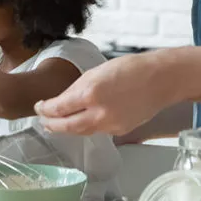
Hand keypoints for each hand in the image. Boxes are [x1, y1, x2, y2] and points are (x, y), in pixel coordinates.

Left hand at [34, 53, 176, 136]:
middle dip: (51, 124)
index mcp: (89, 93)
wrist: (162, 80)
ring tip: (56, 125)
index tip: (39, 106)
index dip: (45, 109)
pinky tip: (81, 122)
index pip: (58, 108)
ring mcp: (110, 125)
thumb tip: (64, 100)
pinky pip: (97, 131)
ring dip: (67, 129)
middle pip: (66, 127)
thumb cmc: (131, 69)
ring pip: (81, 131)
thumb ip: (78, 88)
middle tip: (42, 120)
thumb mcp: (97, 71)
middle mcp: (98, 113)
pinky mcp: (120, 130)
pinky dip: (86, 127)